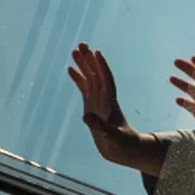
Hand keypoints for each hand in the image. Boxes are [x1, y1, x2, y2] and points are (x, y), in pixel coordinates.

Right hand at [67, 41, 159, 171]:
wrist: (124, 150)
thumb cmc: (122, 144)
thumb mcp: (112, 138)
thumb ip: (100, 128)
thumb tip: (87, 117)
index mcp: (110, 103)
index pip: (107, 81)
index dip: (102, 67)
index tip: (97, 53)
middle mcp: (104, 98)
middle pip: (97, 75)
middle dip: (90, 60)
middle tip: (82, 44)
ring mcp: (98, 101)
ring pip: (90, 78)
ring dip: (83, 65)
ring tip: (74, 50)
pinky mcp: (92, 106)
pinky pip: (84, 88)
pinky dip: (78, 78)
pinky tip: (70, 68)